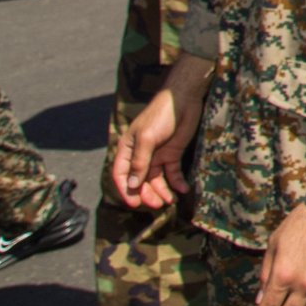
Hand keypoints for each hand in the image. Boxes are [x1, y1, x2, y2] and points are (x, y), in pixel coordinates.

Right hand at [111, 83, 201, 208]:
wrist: (183, 101)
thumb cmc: (159, 116)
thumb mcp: (146, 139)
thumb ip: (140, 162)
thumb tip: (132, 185)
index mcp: (127, 150)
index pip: (121, 175)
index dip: (126, 190)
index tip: (134, 204)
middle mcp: (140, 155)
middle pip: (140, 181)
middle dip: (147, 194)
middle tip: (157, 205)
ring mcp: (157, 155)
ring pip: (156, 179)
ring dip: (162, 191)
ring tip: (169, 201)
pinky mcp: (173, 153)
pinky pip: (172, 172)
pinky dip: (177, 182)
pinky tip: (182, 190)